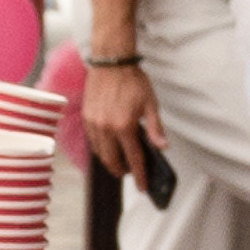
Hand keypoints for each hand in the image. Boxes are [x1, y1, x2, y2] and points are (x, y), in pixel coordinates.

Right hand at [80, 58, 161, 180]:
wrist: (111, 63)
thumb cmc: (133, 81)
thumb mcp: (150, 104)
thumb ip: (155, 128)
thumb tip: (162, 147)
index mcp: (124, 126)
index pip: (133, 158)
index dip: (139, 175)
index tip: (143, 187)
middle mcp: (106, 129)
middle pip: (112, 161)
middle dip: (122, 171)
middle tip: (131, 172)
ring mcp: (94, 124)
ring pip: (100, 153)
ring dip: (110, 160)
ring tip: (120, 160)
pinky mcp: (86, 118)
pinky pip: (93, 141)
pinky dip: (101, 148)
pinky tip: (109, 146)